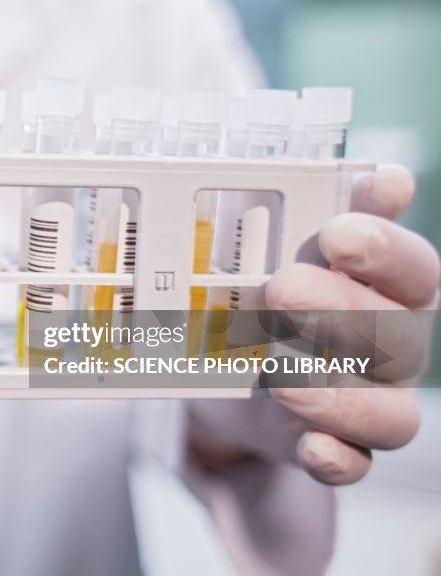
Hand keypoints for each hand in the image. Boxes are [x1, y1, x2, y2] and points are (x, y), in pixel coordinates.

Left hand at [190, 165, 437, 483]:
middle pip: (397, 337)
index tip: (338, 232)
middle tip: (280, 289)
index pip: (413, 268)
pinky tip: (311, 445)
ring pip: (390, 413)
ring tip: (283, 377)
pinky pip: (354, 464)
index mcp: (389, 289)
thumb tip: (387, 178)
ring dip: (339, 394)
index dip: (383, 249)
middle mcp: (395, 347)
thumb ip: (324, 209)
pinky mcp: (334, 444)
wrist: (229, 364)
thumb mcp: (282, 248)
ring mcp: (369, 401)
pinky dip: (336, 457)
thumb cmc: (270, 292)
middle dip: (339, 312)